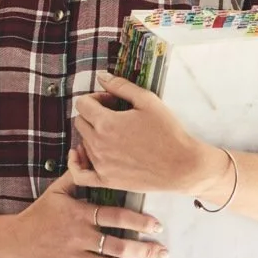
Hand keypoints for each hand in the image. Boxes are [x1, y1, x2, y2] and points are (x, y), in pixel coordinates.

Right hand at [8, 166, 165, 257]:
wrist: (13, 241)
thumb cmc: (38, 214)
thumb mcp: (56, 191)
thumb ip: (76, 175)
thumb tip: (86, 152)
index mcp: (79, 214)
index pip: (115, 216)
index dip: (139, 221)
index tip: (157, 226)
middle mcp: (79, 237)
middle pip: (119, 245)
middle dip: (146, 250)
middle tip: (163, 252)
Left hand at [69, 73, 221, 196]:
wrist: (182, 166)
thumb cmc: (168, 132)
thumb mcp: (147, 101)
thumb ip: (121, 86)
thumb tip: (101, 76)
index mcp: (106, 123)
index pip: (82, 104)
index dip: (96, 98)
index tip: (111, 102)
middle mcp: (98, 144)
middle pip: (80, 122)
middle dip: (93, 114)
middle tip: (114, 116)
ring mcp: (100, 164)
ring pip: (82, 143)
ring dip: (93, 135)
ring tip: (115, 134)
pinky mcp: (106, 180)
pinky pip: (79, 174)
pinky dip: (75, 163)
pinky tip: (81, 155)